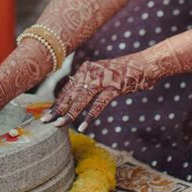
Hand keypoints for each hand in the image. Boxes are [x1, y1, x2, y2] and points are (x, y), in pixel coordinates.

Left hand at [42, 53, 158, 130]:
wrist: (145, 64)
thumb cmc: (124, 72)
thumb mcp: (102, 74)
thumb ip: (88, 83)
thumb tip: (72, 94)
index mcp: (86, 69)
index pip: (68, 89)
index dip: (57, 102)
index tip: (47, 115)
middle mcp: (92, 71)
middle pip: (71, 93)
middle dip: (58, 109)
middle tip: (45, 122)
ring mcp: (103, 78)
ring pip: (82, 98)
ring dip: (70, 113)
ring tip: (60, 125)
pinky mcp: (115, 86)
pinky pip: (99, 103)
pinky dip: (90, 116)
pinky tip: (83, 127)